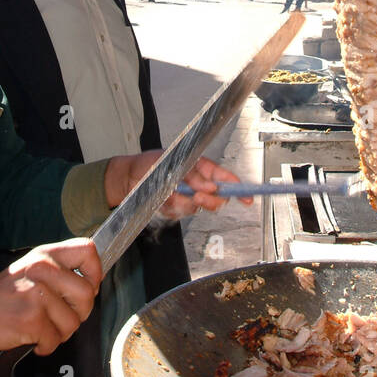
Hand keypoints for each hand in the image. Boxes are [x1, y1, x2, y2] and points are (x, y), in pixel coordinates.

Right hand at [0, 238, 102, 354]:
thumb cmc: (2, 295)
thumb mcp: (31, 268)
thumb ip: (59, 271)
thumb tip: (92, 284)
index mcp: (45, 255)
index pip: (88, 251)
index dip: (95, 273)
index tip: (88, 287)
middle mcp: (43, 270)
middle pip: (88, 294)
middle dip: (79, 313)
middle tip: (62, 317)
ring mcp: (37, 295)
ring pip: (73, 322)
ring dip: (60, 333)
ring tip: (42, 328)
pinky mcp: (30, 320)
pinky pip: (55, 340)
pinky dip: (45, 346)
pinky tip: (32, 339)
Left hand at [104, 151, 245, 217]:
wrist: (129, 178)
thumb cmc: (151, 163)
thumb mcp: (172, 163)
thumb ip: (193, 175)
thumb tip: (210, 186)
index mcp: (202, 168)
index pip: (225, 178)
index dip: (238, 188)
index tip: (247, 198)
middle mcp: (198, 183)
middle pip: (217, 198)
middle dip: (209, 200)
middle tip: (197, 196)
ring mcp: (188, 197)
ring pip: (198, 207)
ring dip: (184, 202)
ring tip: (170, 193)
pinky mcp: (177, 208)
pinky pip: (181, 213)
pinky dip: (172, 207)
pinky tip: (163, 199)